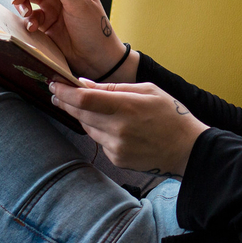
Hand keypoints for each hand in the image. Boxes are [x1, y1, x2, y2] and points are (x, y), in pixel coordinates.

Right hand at [7, 0, 135, 79]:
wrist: (97, 61)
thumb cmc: (94, 30)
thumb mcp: (79, 4)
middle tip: (18, 0)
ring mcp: (52, 4)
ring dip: (22, 2)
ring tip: (26, 14)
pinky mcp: (45, 20)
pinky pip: (29, 13)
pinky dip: (27, 19)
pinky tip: (33, 28)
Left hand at [50, 79, 208, 177]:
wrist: (187, 149)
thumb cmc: (171, 114)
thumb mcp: (148, 90)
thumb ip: (115, 88)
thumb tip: (85, 84)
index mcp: (127, 107)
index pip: (84, 99)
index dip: (65, 91)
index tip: (54, 83)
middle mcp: (118, 129)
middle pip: (80, 114)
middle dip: (65, 102)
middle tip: (57, 92)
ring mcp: (116, 146)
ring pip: (87, 128)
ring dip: (83, 116)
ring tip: (86, 106)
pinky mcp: (116, 159)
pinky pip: (99, 140)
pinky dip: (99, 130)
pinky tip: (111, 125)